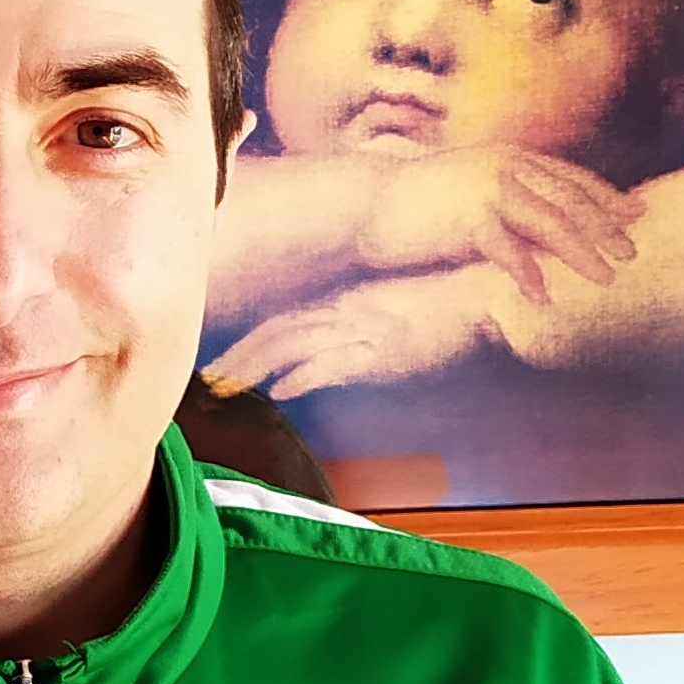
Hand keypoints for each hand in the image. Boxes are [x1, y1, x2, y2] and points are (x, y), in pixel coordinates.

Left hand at [204, 272, 495, 399]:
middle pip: (276, 334)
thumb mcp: (387, 314)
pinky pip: (336, 361)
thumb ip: (352, 332)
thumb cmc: (439, 305)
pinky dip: (305, 375)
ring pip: (293, 346)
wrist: (480, 293)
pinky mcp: (383, 349)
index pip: (281, 325)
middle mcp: (342, 315)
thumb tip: (317, 361)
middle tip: (203, 381)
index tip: (216, 366)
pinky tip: (282, 389)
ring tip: (224, 388)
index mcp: (341, 307)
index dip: (246, 346)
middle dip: (237, 359)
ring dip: (256, 369)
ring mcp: (360, 330)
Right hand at [359, 145, 640, 303]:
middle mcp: (504, 166)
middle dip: (605, 226)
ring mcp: (486, 190)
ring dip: (581, 252)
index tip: (635, 213)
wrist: (366, 201)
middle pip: (569, 198)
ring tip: (606, 278)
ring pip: (549, 222)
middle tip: (633, 252)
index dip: (605, 196)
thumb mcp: (471, 185)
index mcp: (508, 156)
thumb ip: (508, 193)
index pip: (569, 176)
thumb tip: (542, 217)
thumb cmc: (417, 200)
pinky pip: (507, 250)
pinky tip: (543, 296)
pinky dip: (527, 274)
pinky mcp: (466, 219)